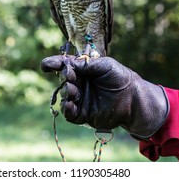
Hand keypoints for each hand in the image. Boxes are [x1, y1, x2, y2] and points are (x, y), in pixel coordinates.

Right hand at [41, 55, 168, 138]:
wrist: (133, 100)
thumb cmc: (120, 78)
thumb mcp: (105, 65)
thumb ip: (85, 64)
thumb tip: (68, 64)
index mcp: (83, 70)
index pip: (65, 66)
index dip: (54, 64)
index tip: (45, 65)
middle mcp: (80, 84)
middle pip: (63, 79)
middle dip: (64, 78)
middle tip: (70, 77)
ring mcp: (81, 99)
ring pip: (64, 95)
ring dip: (66, 92)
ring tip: (72, 90)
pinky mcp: (83, 114)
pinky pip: (69, 113)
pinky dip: (67, 109)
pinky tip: (69, 104)